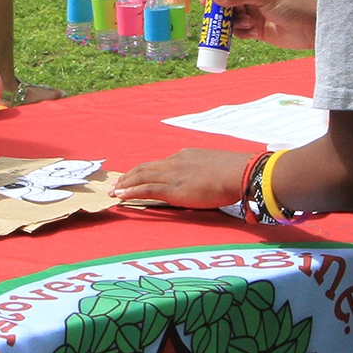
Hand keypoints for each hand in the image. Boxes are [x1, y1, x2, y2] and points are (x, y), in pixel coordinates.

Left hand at [109, 148, 253, 207]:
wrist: (238, 172)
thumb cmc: (234, 172)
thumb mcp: (215, 166)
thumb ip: (205, 171)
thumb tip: (206, 179)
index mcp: (185, 156)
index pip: (160, 164)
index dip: (146, 170)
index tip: (137, 176)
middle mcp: (175, 162)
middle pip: (146, 168)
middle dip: (129, 176)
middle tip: (117, 183)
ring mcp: (172, 175)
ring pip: (141, 177)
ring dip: (125, 184)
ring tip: (114, 190)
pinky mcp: (172, 189)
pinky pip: (145, 189)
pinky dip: (131, 192)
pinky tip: (121, 196)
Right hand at [209, 0, 316, 49]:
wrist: (311, 28)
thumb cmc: (293, 5)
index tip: (206, 0)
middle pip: (229, 3)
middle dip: (223, 11)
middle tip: (216, 17)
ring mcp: (255, 14)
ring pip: (233, 18)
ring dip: (235, 22)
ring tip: (247, 24)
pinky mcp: (258, 30)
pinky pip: (241, 31)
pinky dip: (241, 33)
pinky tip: (251, 32)